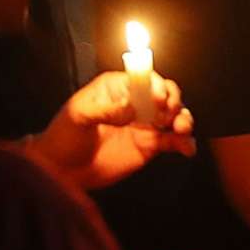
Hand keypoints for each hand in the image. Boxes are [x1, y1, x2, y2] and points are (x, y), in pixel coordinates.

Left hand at [28, 72, 195, 191]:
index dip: (156, 85)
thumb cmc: (64, 136)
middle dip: (173, 101)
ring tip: (181, 129)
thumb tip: (132, 109)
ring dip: (183, 119)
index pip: (144, 78)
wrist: (62, 170)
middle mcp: (136, 102)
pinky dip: (184, 143)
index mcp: (118, 87)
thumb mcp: (78, 116)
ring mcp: (145, 124)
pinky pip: (173, 142)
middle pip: (165, 94)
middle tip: (170, 114)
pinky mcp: (150, 146)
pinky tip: (187, 149)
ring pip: (174, 116)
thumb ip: (105, 110)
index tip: (159, 99)